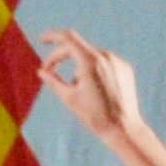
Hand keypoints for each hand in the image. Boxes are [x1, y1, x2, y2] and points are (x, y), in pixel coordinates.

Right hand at [31, 28, 144, 147]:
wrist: (123, 128)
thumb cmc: (94, 116)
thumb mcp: (69, 98)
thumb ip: (53, 81)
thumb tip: (42, 72)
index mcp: (90, 61)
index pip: (68, 38)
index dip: (52, 37)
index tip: (41, 40)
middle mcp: (106, 56)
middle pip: (77, 48)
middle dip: (60, 58)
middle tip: (48, 71)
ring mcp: (117, 62)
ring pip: (90, 58)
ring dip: (78, 68)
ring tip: (78, 91)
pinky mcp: (125, 69)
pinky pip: (104, 64)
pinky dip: (93, 71)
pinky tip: (94, 91)